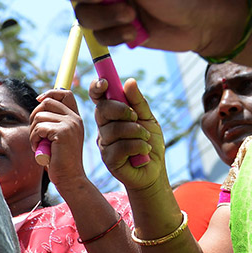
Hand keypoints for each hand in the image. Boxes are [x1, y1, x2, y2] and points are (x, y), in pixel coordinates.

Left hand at [29, 88, 86, 188]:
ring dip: (32, 131)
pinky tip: (39, 148)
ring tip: (39, 144)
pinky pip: (38, 128)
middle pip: (46, 102)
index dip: (49, 93)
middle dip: (34, 116)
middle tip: (36, 134)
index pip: (65, 93)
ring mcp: (70, 124)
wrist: (70, 178)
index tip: (38, 100)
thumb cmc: (60, 159)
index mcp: (75, 118)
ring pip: (39, 116)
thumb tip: (41, 101)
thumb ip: (55, 120)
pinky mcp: (62, 132)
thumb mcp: (59, 136)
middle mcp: (75, 118)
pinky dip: (33, 139)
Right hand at [90, 77, 166, 193]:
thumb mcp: (148, 120)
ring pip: (115, 129)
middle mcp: (104, 127)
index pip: (98, 98)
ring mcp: (104, 143)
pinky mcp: (108, 158)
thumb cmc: (149, 143)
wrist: (155, 171)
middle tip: (136, 117)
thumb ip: (138, 102)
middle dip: (122, 110)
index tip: (105, 82)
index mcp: (111, 115)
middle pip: (103, 110)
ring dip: (136, 132)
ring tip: (146, 140)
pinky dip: (138, 146)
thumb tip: (129, 81)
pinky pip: (121, 146)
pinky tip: (144, 152)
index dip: (97, 88)